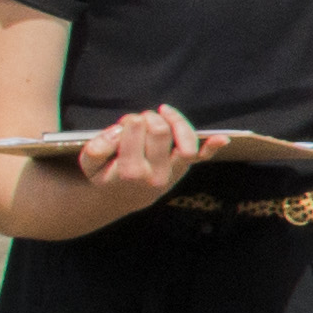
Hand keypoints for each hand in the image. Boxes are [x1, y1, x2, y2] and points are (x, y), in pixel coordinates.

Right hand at [77, 101, 202, 199]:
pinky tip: (223, 139)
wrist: (121, 197)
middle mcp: (155, 175)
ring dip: (174, 120)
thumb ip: (96, 148)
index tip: (123, 126)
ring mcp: (173, 173)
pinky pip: (200, 158)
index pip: (135, 128)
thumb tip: (119, 131)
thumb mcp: (89, 164)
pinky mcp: (182, 169)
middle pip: (159, 130)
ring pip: (184, 140)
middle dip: (148, 117)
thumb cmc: (105, 174)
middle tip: (138, 122)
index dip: (129, 120)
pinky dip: (212, 147)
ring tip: (161, 114)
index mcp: (130, 172)